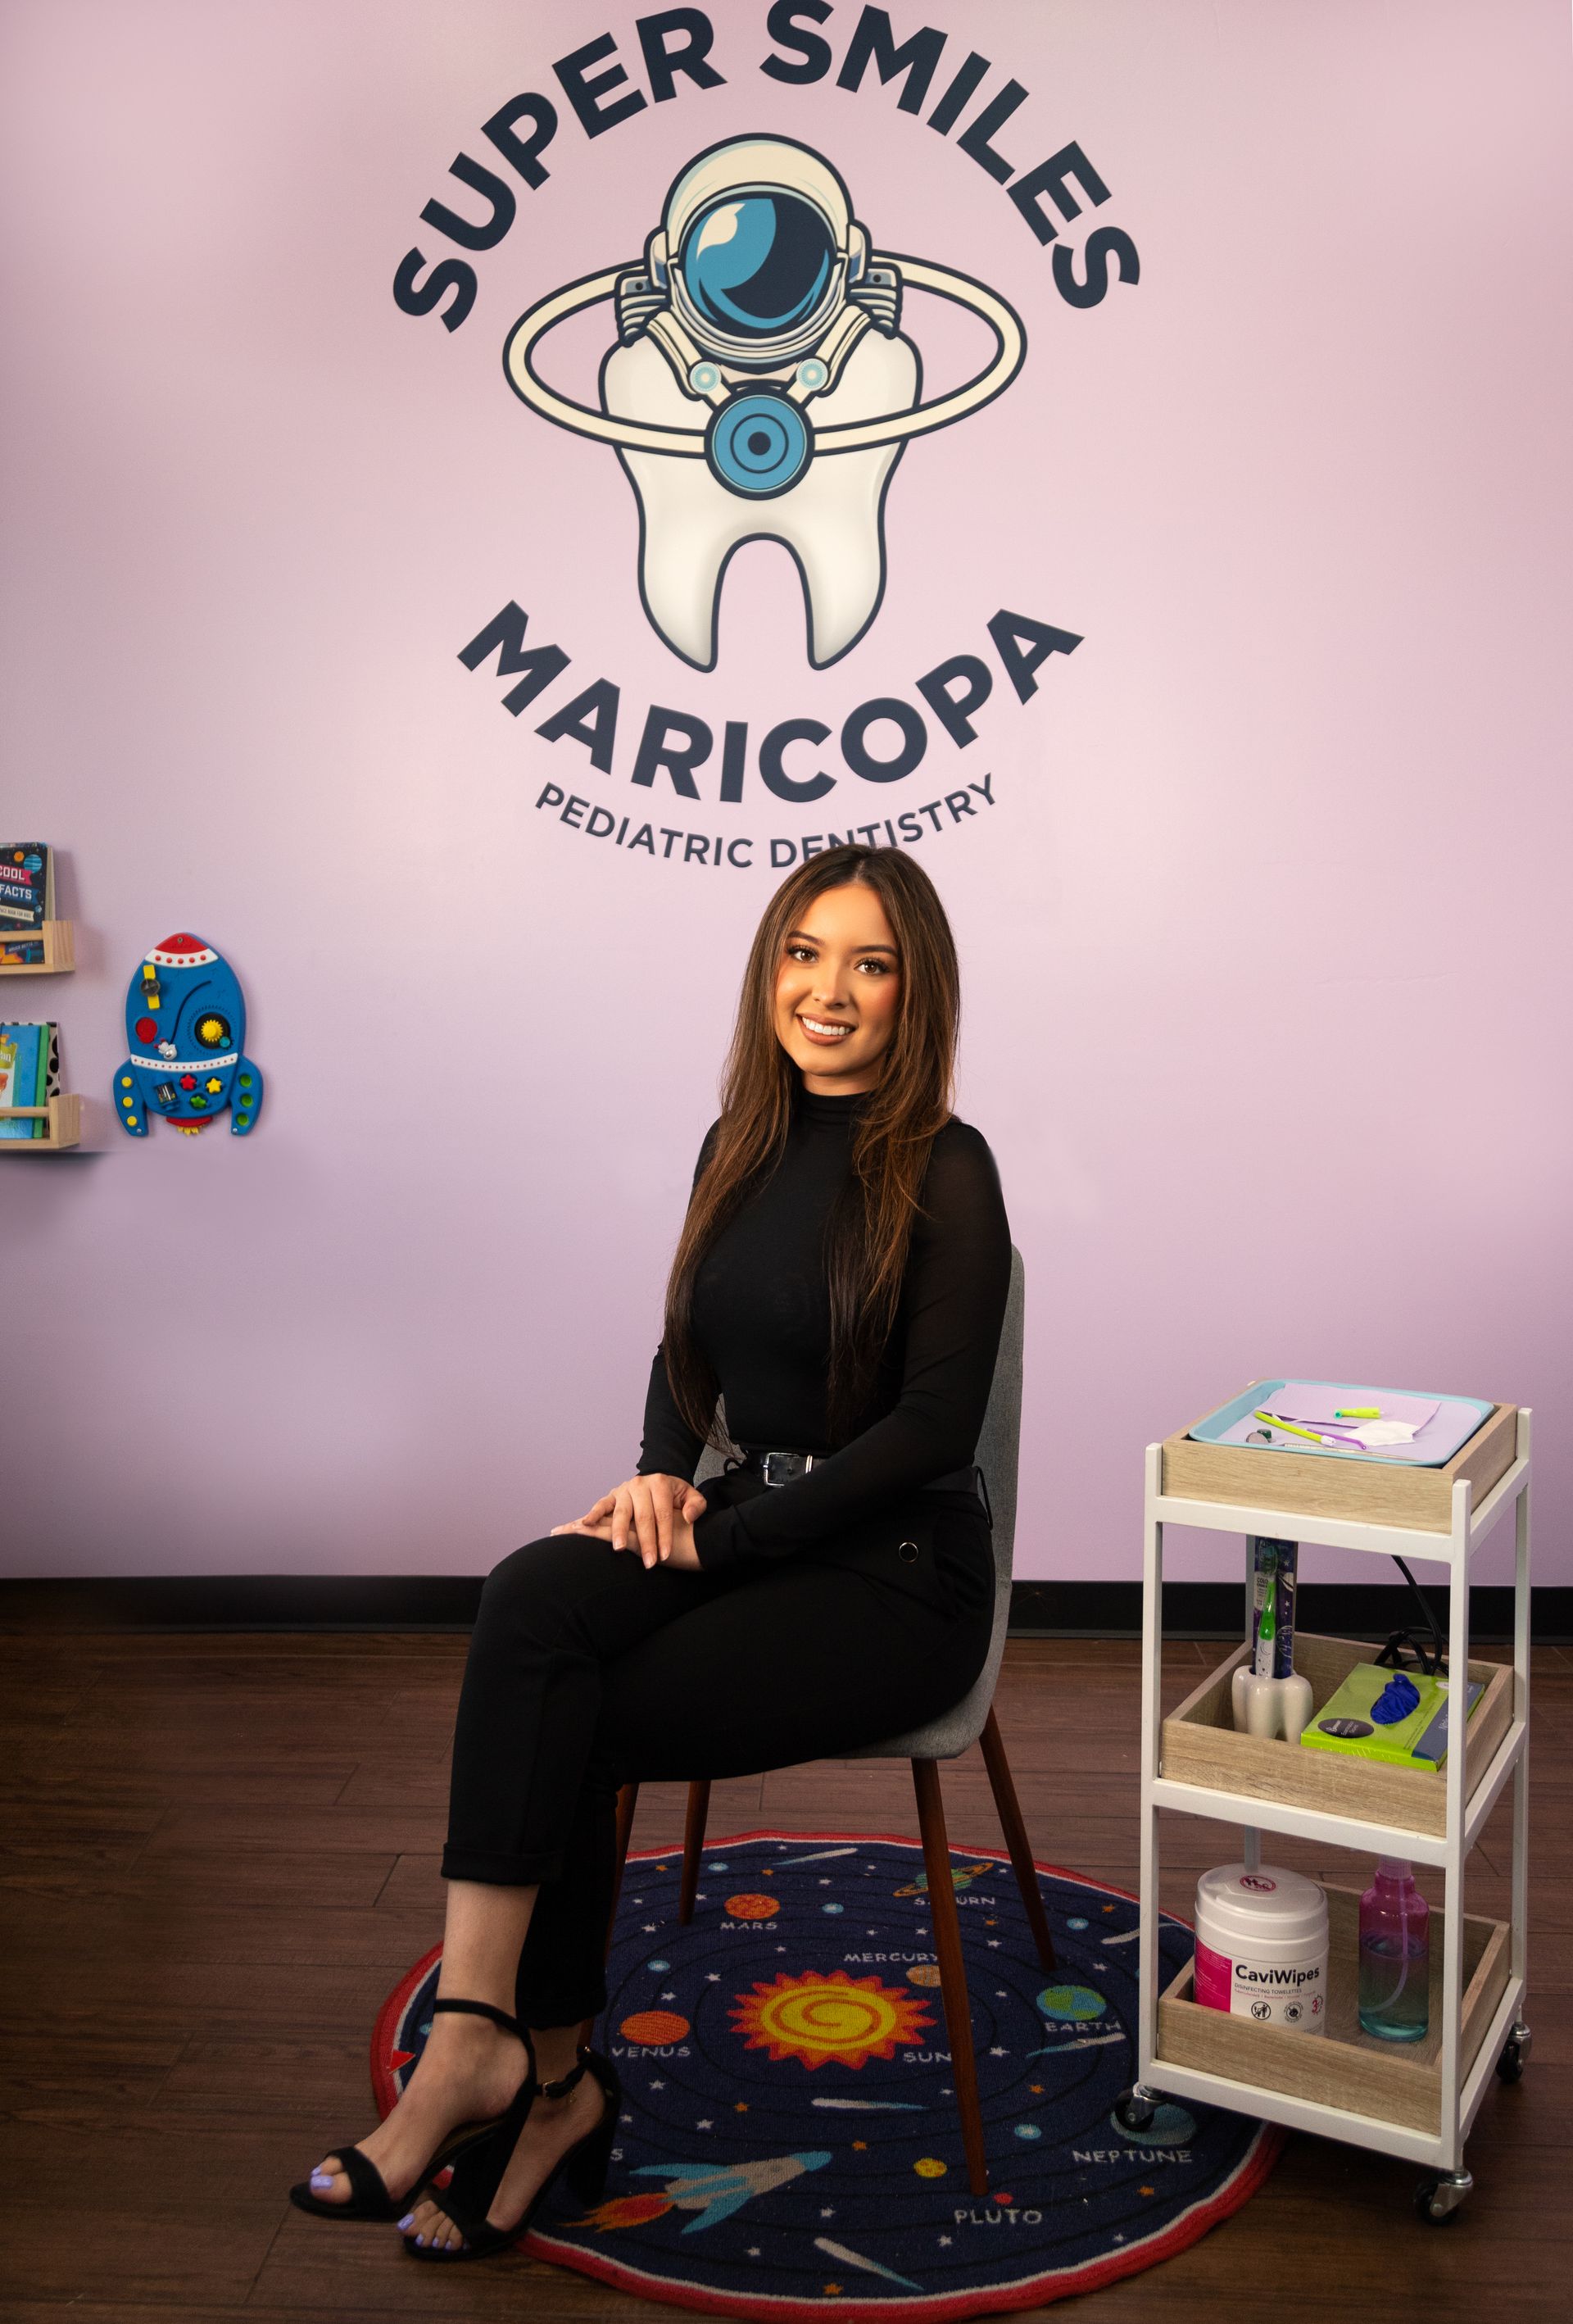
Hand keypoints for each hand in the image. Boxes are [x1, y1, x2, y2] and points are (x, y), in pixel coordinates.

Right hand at [550, 1472, 706, 1568]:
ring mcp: (623, 1490)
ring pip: (621, 1512)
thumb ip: (696, 1505)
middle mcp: (640, 1485)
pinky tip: (586, 1524)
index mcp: (660, 1483)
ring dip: (618, 1531)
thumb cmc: (674, 1496)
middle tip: (648, 1563)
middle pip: (643, 1516)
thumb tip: (689, 1517)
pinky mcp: (612, 1495)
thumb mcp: (690, 1496)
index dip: (664, 1536)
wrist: (657, 1483)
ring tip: (619, 1548)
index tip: (665, 1556)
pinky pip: (601, 1505)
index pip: (663, 1514)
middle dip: (646, 1541)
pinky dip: (593, 1514)